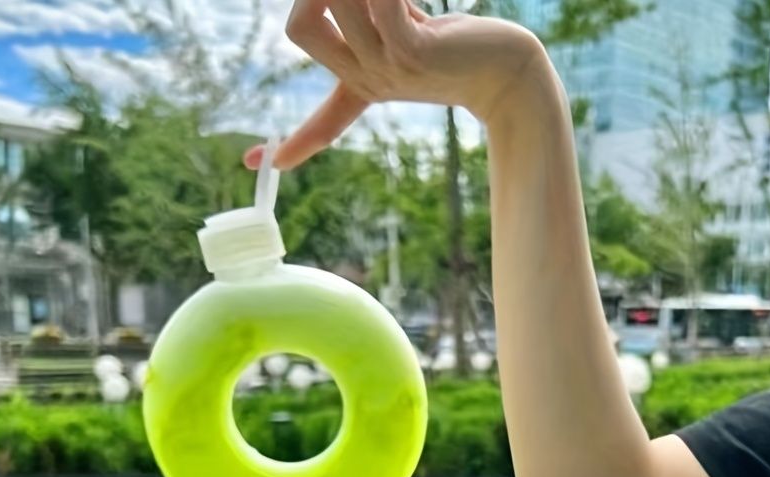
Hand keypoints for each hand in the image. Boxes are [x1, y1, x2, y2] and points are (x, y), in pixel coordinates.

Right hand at [246, 0, 546, 169]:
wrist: (511, 68)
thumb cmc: (462, 45)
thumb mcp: (404, 30)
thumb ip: (370, 15)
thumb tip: (333, 1)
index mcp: (364, 84)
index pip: (319, 117)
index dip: (290, 135)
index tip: (258, 166)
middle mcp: (370, 80)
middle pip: (301, 28)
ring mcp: (388, 68)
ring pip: (334, 2)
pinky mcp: (411, 51)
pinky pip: (379, 1)